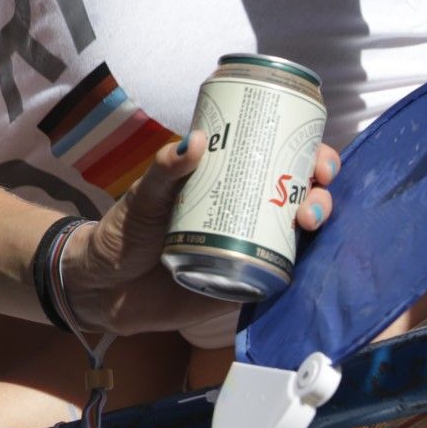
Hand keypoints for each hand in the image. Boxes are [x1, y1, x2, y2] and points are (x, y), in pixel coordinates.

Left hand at [63, 133, 338, 333]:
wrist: (106, 288)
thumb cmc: (125, 232)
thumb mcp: (144, 196)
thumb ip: (165, 169)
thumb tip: (198, 139)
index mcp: (226, 183)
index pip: (279, 161)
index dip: (310, 157)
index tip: (317, 158)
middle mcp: (246, 215)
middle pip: (301, 198)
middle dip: (320, 193)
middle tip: (311, 193)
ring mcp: (248, 251)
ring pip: (299, 236)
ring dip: (317, 224)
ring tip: (307, 221)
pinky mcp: (244, 288)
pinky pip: (280, 278)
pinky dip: (300, 270)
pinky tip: (308, 261)